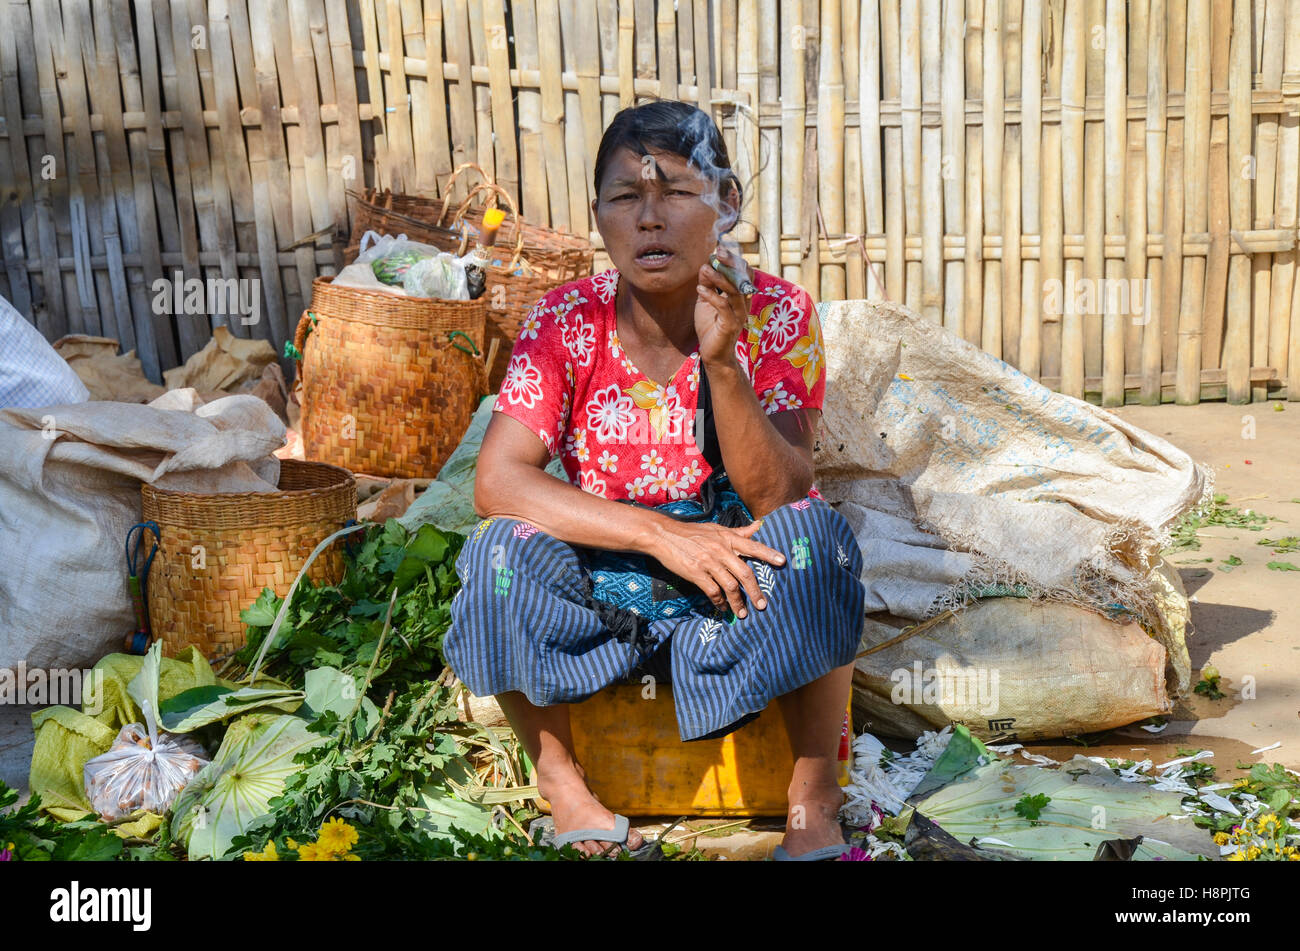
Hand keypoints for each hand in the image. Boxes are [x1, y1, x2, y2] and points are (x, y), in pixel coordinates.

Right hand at [647, 518, 784, 618]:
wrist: (665, 535)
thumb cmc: (693, 532)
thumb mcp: (717, 529)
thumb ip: (740, 531)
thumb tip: (760, 525)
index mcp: (728, 538)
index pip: (753, 546)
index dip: (768, 554)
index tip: (783, 562)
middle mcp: (721, 550)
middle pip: (744, 573)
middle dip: (755, 591)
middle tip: (762, 605)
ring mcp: (708, 562)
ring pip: (730, 586)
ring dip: (737, 602)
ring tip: (743, 613)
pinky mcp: (696, 573)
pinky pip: (712, 591)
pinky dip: (719, 602)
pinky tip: (722, 608)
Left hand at [694, 246, 750, 367]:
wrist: (713, 354)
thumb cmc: (711, 327)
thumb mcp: (706, 302)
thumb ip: (708, 285)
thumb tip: (706, 266)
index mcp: (740, 296)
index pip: (744, 272)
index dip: (734, 259)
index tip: (720, 249)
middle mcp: (743, 303)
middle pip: (743, 277)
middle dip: (732, 263)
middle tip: (718, 252)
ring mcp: (739, 314)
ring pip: (734, 290)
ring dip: (719, 278)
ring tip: (705, 269)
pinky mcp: (731, 325)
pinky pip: (723, 306)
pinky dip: (711, 295)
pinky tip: (699, 289)